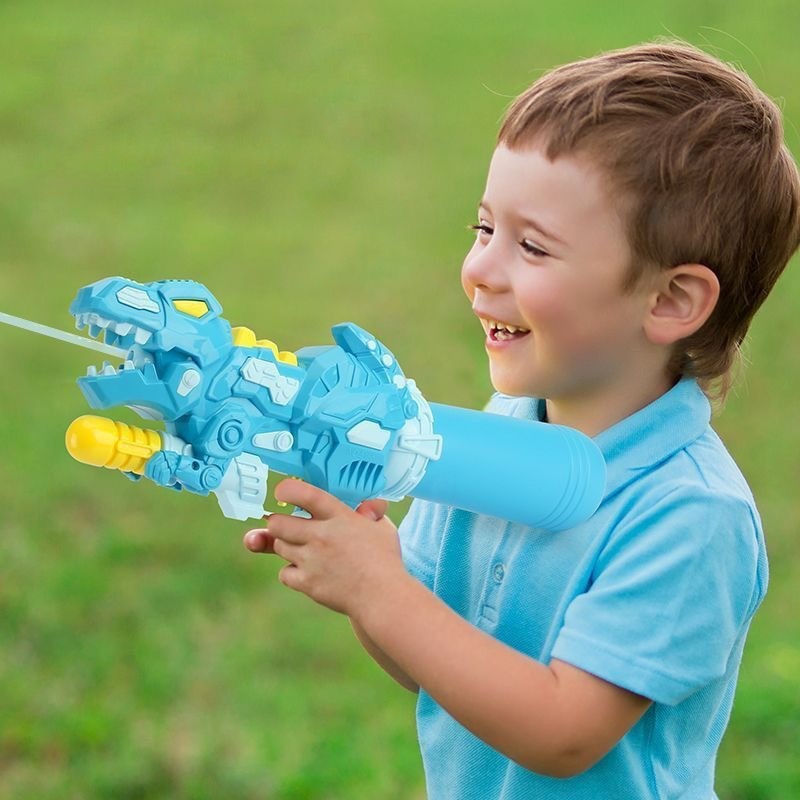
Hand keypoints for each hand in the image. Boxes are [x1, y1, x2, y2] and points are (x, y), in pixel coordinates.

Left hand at [243, 480, 404, 618]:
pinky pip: (284, 574)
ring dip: (285, 545)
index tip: (282, 492)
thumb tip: (367, 505)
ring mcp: (311, 560)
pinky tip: (307, 571)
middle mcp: (320, 535)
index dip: (287, 490)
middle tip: (287, 525)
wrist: (383, 597)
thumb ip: (371, 512)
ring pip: (278, 546)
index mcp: (339, 517)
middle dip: (277, 523)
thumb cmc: (385, 560)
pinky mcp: (307, 582)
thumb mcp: (383, 528)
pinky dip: (291, 573)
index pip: (304, 494)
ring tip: (303, 548)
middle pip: (277, 523)